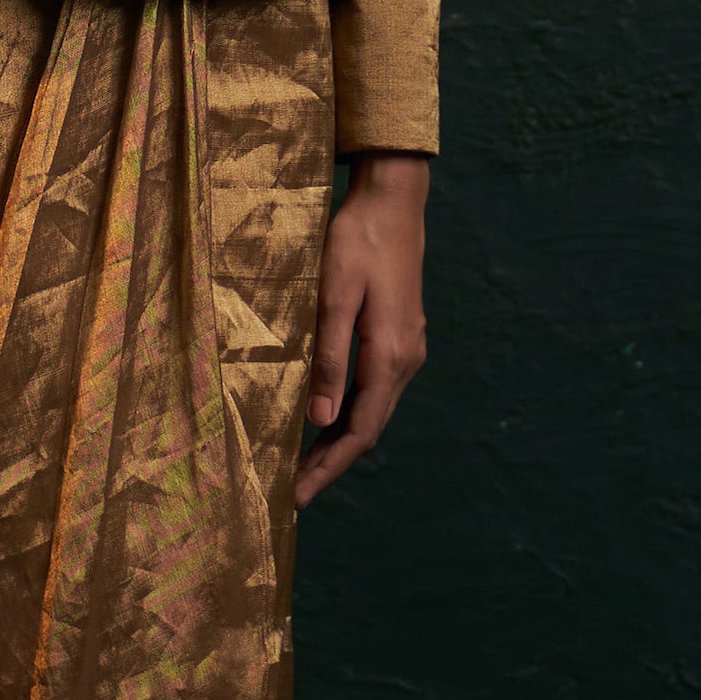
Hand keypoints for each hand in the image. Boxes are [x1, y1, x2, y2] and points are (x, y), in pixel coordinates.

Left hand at [297, 152, 427, 506]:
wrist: (393, 200)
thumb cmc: (356, 241)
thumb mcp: (334, 297)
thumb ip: (328, 359)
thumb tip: (320, 420)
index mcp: (390, 356)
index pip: (359, 432)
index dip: (328, 470)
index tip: (297, 498)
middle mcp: (407, 361)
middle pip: (369, 430)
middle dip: (331, 465)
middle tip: (292, 494)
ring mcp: (408, 350)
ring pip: (374, 412)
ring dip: (341, 443)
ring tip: (303, 467)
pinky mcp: (402, 338)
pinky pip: (377, 392)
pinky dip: (351, 415)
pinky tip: (327, 421)